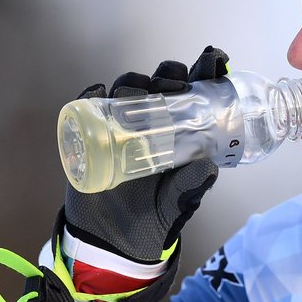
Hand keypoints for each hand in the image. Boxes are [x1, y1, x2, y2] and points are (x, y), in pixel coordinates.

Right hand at [63, 46, 228, 278]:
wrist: (112, 240)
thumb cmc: (152, 216)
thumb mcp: (176, 203)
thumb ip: (191, 185)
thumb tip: (207, 166)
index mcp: (179, 133)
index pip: (193, 95)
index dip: (204, 72)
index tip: (214, 60)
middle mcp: (151, 123)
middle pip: (160, 85)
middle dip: (170, 74)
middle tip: (178, 82)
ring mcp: (119, 126)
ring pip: (126, 90)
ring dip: (135, 82)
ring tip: (145, 88)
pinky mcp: (90, 136)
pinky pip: (87, 107)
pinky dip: (91, 96)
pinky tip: (97, 92)